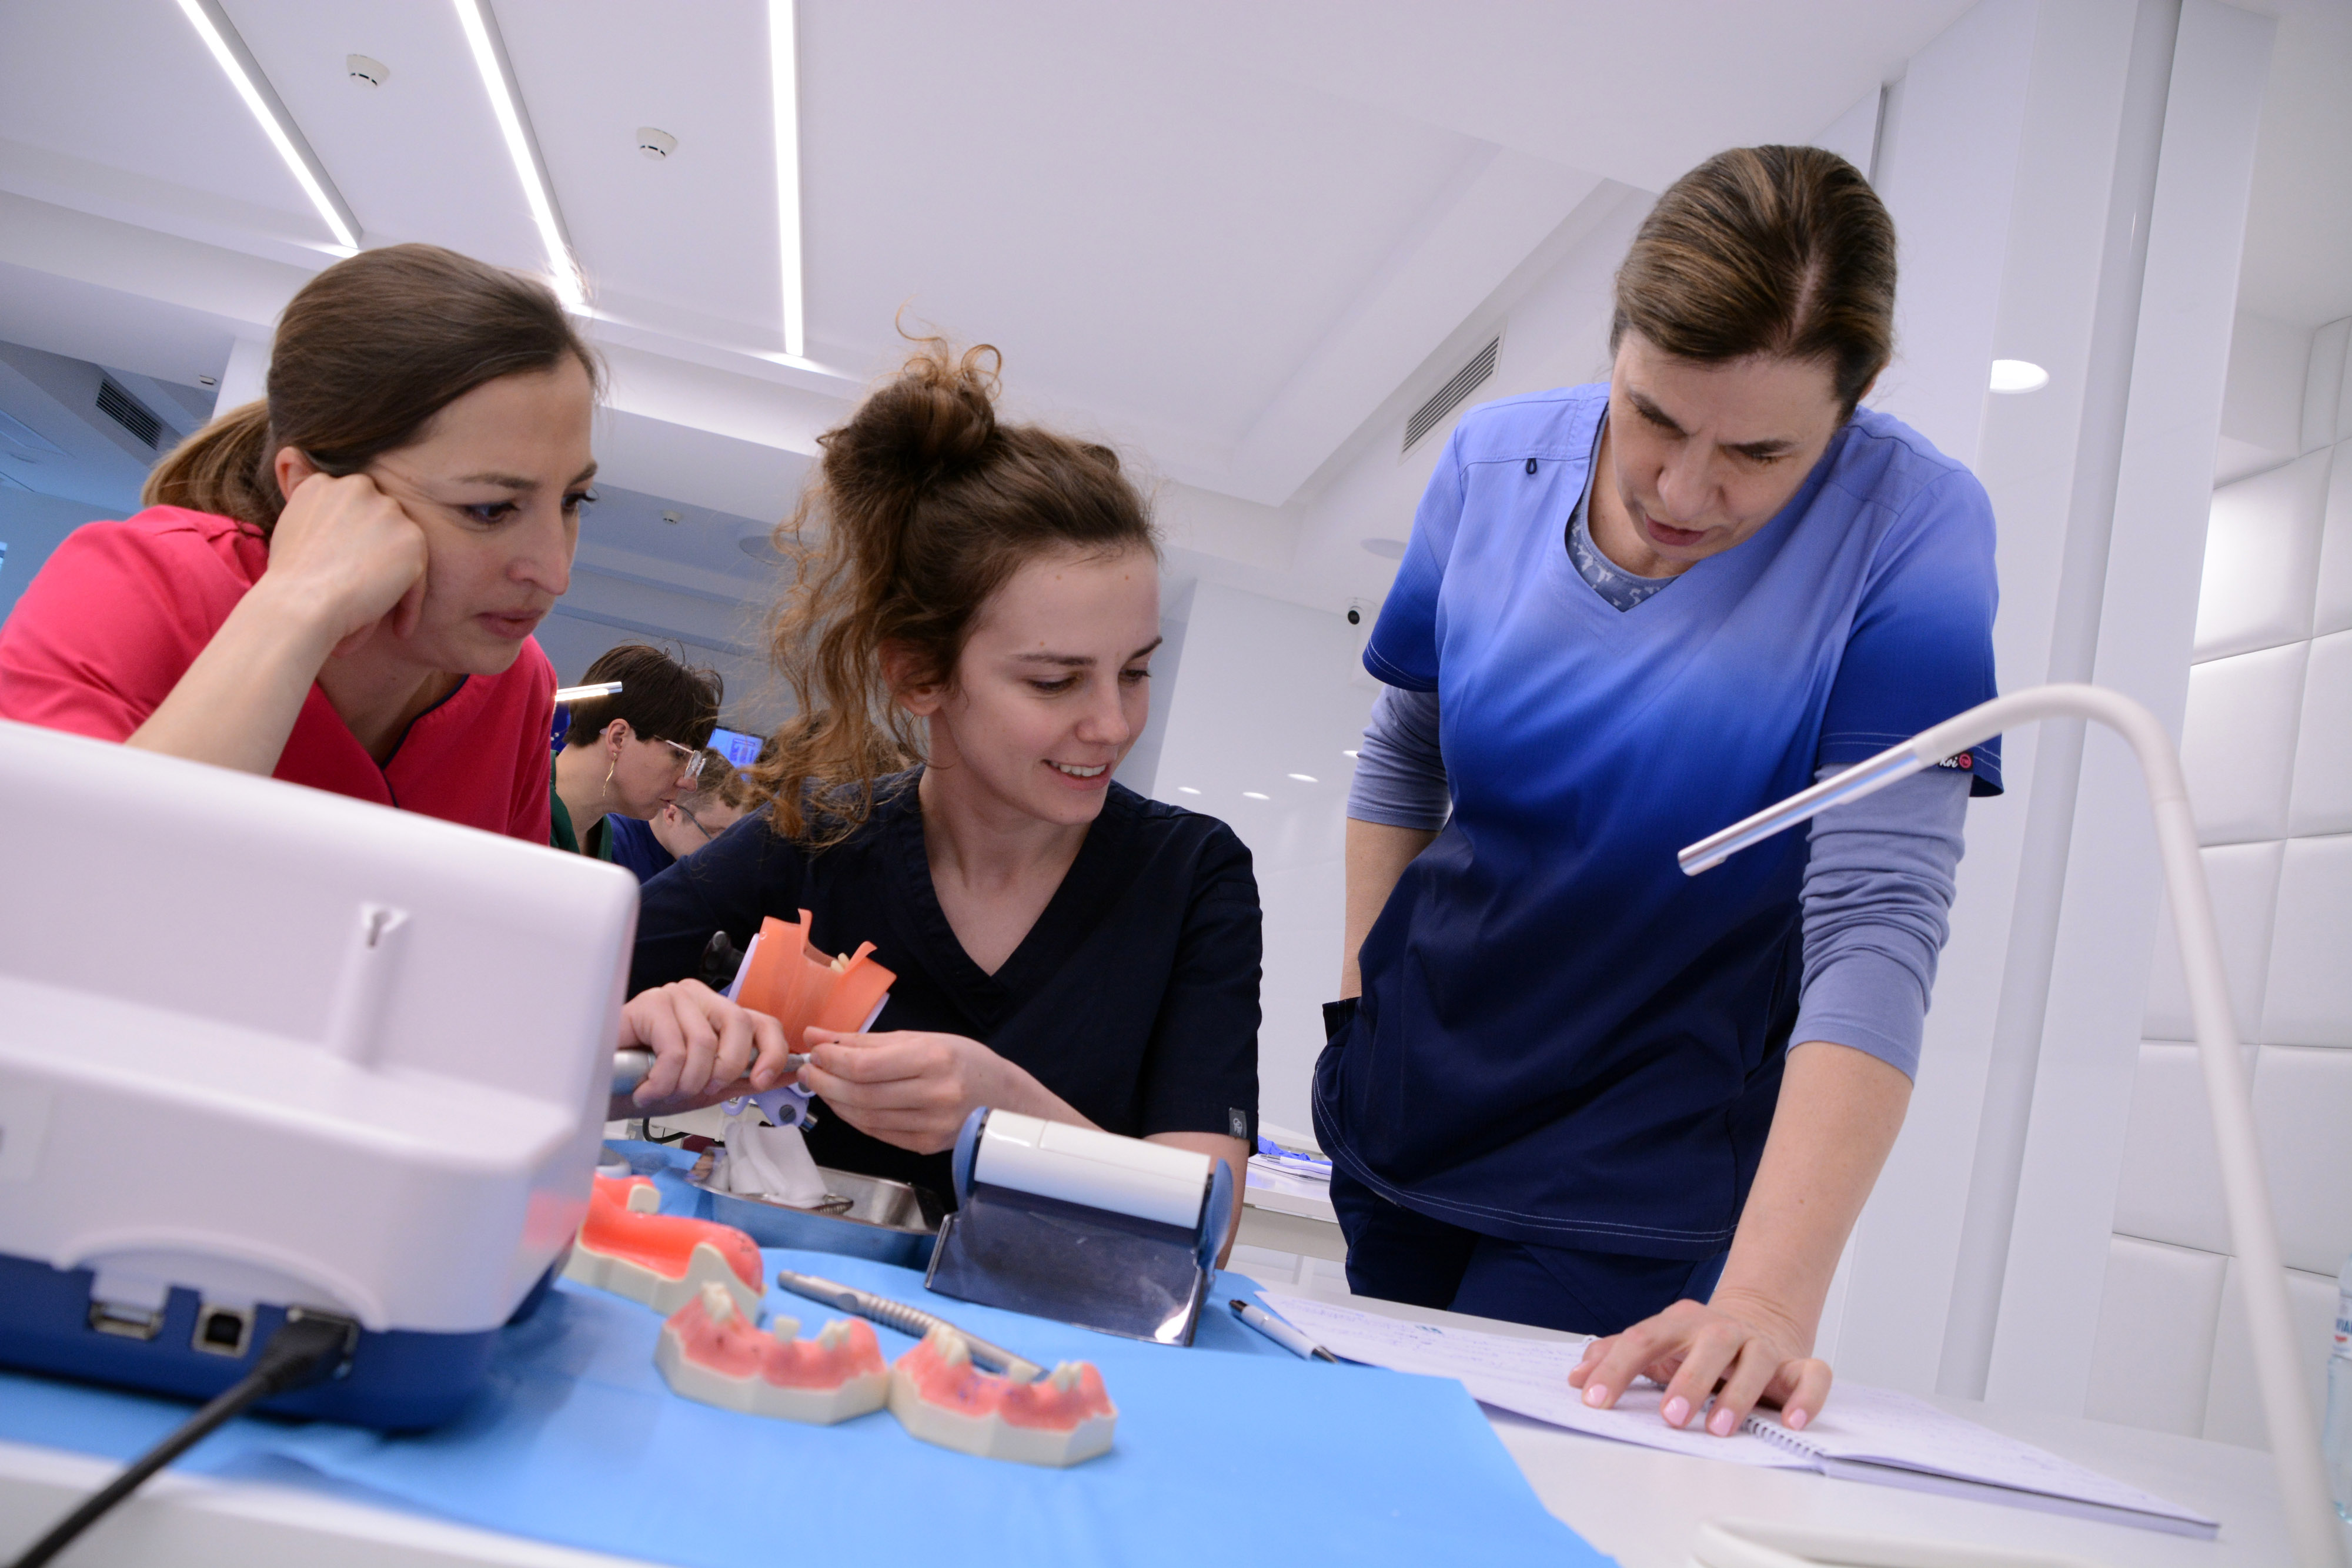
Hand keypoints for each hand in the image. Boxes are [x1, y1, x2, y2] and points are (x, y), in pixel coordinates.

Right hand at [261, 469, 430, 654]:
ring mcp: (389, 512)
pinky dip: (409, 605)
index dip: (351, 549)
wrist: (301, 602)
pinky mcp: (413, 540)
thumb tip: (301, 474)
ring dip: (390, 586)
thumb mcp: (290, 528)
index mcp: (325, 483)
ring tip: (371, 616)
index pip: (352, 513)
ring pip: (397, 554)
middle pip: (378, 530)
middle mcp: (360, 487)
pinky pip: (417, 577)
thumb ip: (310, 507)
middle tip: (358, 596)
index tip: (341, 574)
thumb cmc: (288, 581)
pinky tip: (399, 630)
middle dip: (371, 564)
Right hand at [616, 981, 793, 1118]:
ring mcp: (674, 997)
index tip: (761, 1082)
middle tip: (700, 1091)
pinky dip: (663, 1081)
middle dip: (726, 1070)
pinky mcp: (649, 1004)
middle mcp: (701, 999)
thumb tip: (792, 1075)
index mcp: (719, 1014)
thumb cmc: (651, 1082)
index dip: (772, 1053)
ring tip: (664, 1092)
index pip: (762, 1023)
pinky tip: (646, 1090)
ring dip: (686, 1082)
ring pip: (704, 1043)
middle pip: (740, 1025)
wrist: (604, 1087)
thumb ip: (746, 1079)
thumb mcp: (706, 1086)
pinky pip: (674, 1049)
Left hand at [797, 1028, 1011, 1153]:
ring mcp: (931, 1125)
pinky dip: (853, 1118)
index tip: (815, 1049)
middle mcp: (935, 1095)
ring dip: (834, 1101)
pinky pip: (877, 1133)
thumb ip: (866, 1040)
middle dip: (825, 1081)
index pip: (866, 1065)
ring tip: (822, 1084)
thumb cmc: (964, 1061)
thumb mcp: (921, 1038)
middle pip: (861, 1094)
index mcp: (934, 1059)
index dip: (832, 1059)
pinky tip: (845, 1103)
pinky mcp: (925, 1146)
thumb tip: (818, 1036)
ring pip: (864, 1118)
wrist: (1004, 1098)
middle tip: (809, 1069)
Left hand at [1565, 1291, 1831, 1436]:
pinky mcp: (1797, 1365)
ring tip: (1720, 1428)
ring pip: (1756, 1360)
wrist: (1759, 1319)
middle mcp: (1723, 1331)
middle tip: (1671, 1415)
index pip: (1643, 1339)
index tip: (1594, 1399)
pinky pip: (1812, 1376)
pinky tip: (1790, 1421)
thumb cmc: (1698, 1344)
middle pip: (1708, 1345)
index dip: (1616, 1369)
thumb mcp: (1657, 1345)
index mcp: (1681, 1322)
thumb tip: (1576, 1376)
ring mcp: (1762, 1346)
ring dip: (1738, 1395)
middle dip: (1689, 1381)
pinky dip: (1805, 1398)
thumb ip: (1617, 1357)